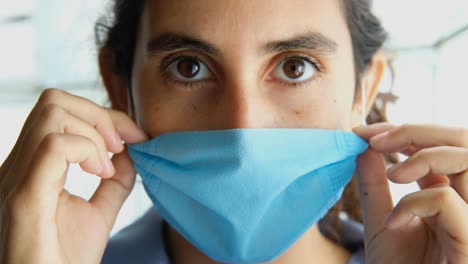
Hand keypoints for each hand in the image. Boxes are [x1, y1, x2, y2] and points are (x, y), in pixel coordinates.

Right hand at [0, 89, 146, 263]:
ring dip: (94, 133)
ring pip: (53, 113)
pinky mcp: (24, 197)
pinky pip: (54, 146)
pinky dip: (87, 150)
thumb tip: (130, 151)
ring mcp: (16, 179)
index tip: (136, 137)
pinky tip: (98, 174)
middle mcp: (18, 167)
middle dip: (99, 115)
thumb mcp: (99, 213)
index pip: (60, 111)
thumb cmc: (65, 261)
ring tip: (106, 168)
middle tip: (121, 147)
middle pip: (54, 101)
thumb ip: (114, 182)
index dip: (105, 116)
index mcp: (32, 168)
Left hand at [354, 123, 467, 263]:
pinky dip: (418, 201)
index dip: (405, 130)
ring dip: (425, 156)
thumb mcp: (381, 220)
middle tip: (377, 139)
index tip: (364, 132)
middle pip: (464, 141)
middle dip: (418, 131)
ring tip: (393, 175)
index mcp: (449, 192)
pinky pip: (450, 202)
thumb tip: (362, 145)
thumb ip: (373, 183)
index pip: (440, 144)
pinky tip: (395, 220)